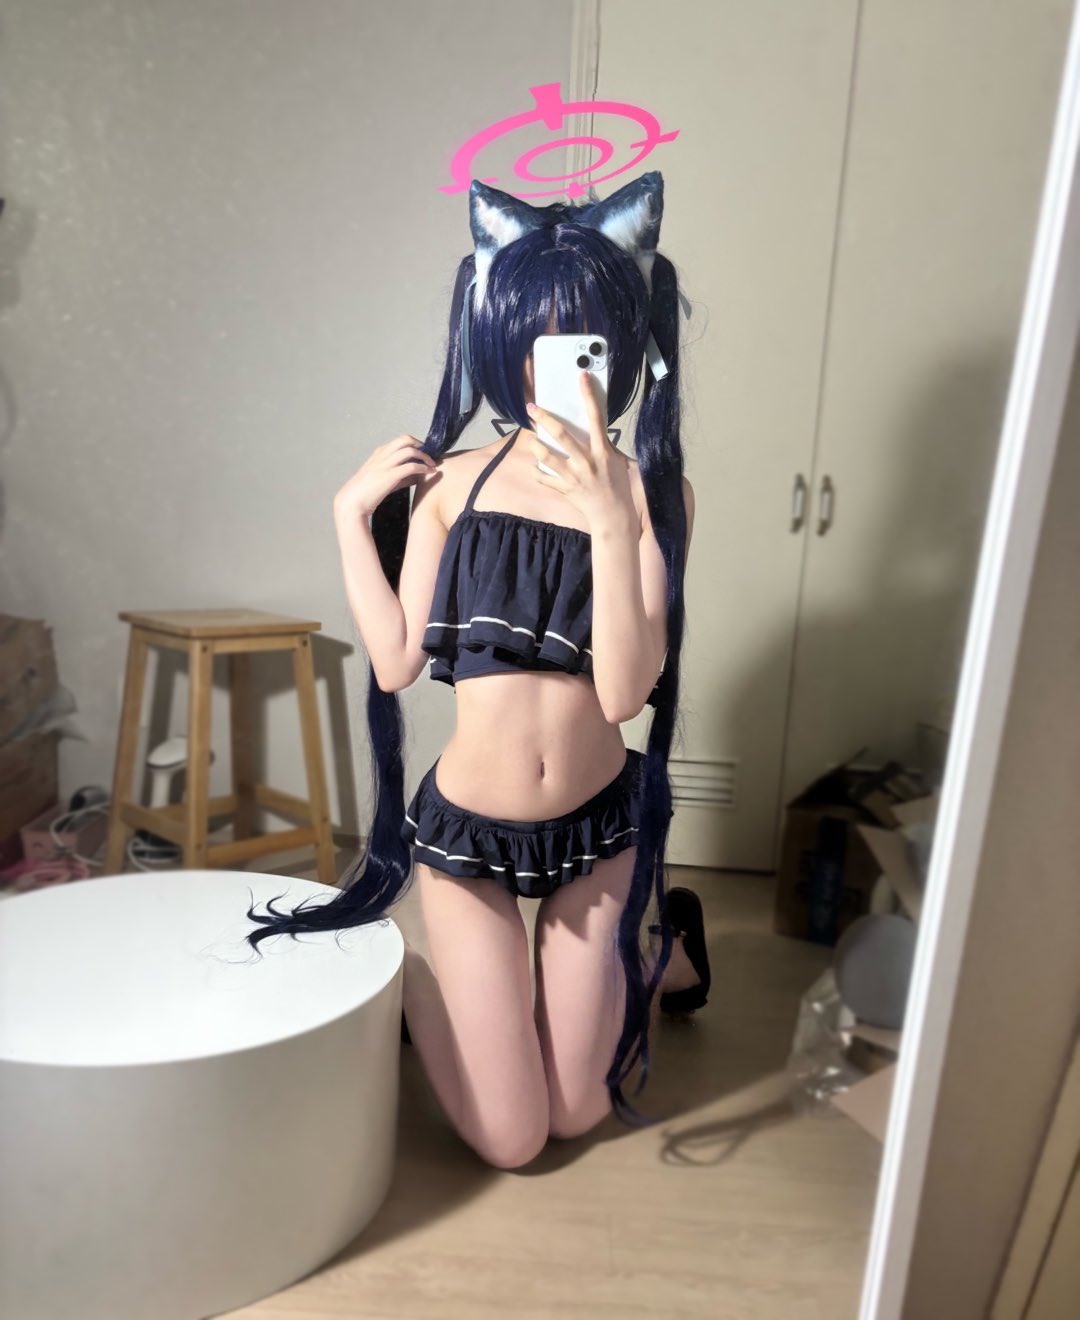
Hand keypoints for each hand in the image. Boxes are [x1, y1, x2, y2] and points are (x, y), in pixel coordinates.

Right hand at [333, 434, 438, 521]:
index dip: (415, 445)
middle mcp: (382, 455)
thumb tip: (418, 476)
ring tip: (433, 464)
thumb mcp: (383, 479)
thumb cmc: (367, 492)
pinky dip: (423, 468)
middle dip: (421, 445)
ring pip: (410, 450)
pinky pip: (411, 466)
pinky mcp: (389, 476)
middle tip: (430, 455)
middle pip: (405, 439)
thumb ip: (400, 476)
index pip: (400, 441)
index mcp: (379, 453)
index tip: (425, 453)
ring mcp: (385, 464)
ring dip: (425, 456)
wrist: (352, 502)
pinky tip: (430, 473)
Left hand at [525, 373, 634, 530]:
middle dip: (544, 419)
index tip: (581, 377)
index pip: (595, 418)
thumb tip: (594, 431)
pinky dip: (536, 471)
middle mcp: (586, 461)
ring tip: (530, 439)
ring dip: (535, 446)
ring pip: (546, 456)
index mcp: (602, 451)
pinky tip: (533, 466)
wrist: (613, 516)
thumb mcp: (616, 462)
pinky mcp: (564, 489)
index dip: (588, 396)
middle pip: (561, 435)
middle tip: (532, 408)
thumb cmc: (617, 487)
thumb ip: (603, 446)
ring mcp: (573, 476)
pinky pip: (544, 478)